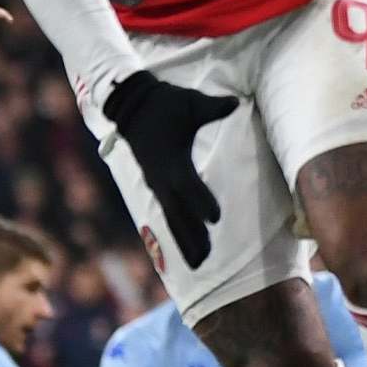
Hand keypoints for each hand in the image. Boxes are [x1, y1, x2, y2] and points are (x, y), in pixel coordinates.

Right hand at [103, 72, 238, 270]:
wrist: (131, 106)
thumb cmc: (166, 103)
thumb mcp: (191, 102)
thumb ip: (213, 108)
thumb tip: (234, 103)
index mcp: (171, 160)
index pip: (189, 185)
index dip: (201, 201)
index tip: (216, 219)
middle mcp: (161, 178)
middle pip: (179, 212)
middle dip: (192, 236)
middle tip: (206, 260)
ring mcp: (156, 184)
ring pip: (172, 218)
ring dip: (184, 241)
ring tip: (199, 264)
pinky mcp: (156, 186)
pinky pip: (167, 213)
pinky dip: (177, 231)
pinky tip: (187, 247)